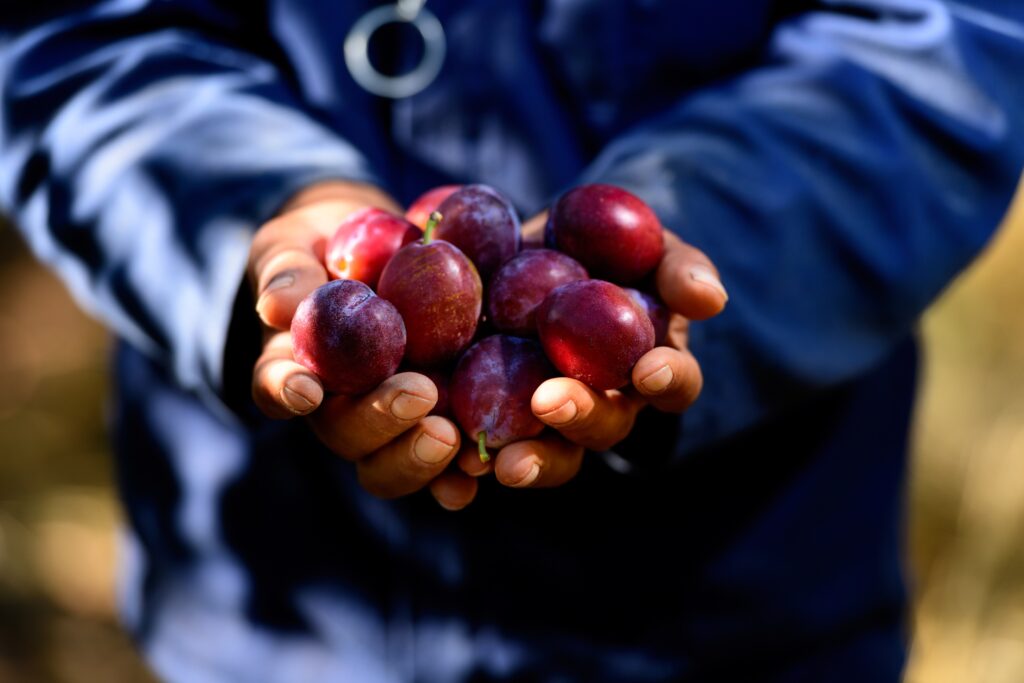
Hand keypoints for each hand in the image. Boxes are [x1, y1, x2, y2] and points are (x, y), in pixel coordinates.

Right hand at [247, 181, 477, 510]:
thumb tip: (276, 308)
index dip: (285, 391)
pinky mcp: (435, 421)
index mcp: (293, 364)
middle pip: (345, 432)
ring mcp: (386, 420)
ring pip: (389, 461)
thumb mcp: (297, 244)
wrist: (382, 249)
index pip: (276, 384)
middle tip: (417, 396)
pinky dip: (459, 471)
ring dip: (416, 455)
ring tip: (449, 435)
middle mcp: (336, 405)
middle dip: (377, 420)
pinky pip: (445, 460)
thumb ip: (287, 272)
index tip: (306, 390)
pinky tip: (480, 468)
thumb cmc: (325, 247)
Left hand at [459, 214, 726, 487]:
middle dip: (580, 417)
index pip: (674, 383)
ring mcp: (546, 419)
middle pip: (602, 426)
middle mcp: (602, 402)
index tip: (649, 368)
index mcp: (649, 365)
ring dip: (527, 461)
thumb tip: (712, 299)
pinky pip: (482, 451)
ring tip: (492, 461)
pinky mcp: (490, 417)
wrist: (533, 250)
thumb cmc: (604, 248)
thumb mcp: (644, 242)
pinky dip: (462, 473)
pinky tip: (446, 475)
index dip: (669, 380)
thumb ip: (676, 266)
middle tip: (551, 402)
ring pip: (546, 454)